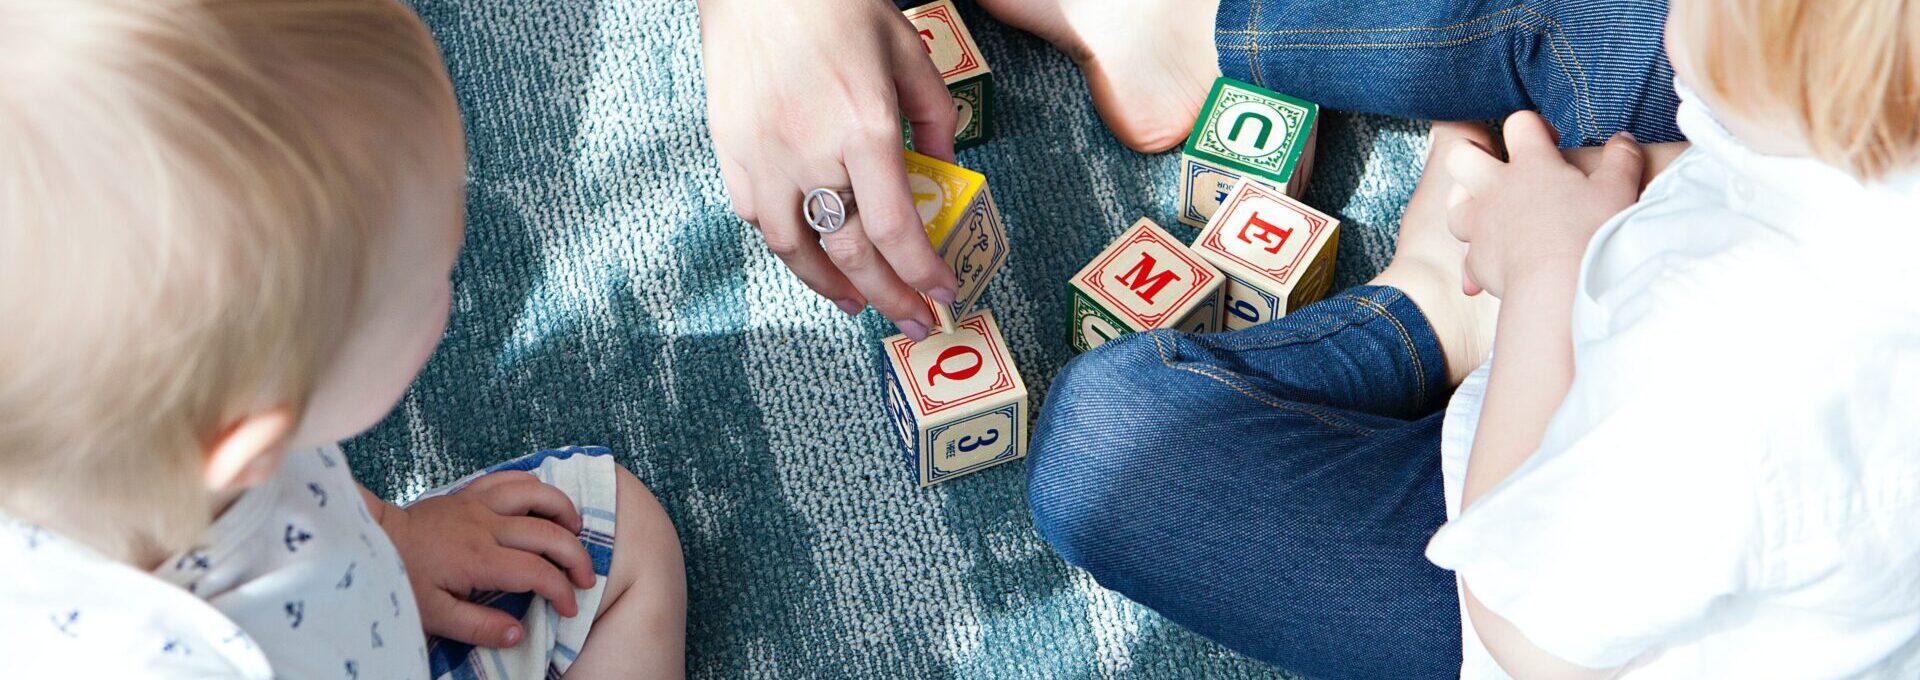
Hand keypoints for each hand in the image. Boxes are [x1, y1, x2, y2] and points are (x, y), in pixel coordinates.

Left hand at [375, 472, 595, 647]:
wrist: (374, 540)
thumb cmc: (402, 579)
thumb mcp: (434, 616)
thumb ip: (478, 627)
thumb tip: (519, 634)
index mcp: (478, 559)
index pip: (536, 572)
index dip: (561, 591)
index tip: (569, 608)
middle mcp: (485, 526)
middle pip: (548, 532)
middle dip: (576, 556)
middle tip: (587, 578)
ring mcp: (479, 504)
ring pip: (536, 494)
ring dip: (564, 510)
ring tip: (575, 531)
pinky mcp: (470, 492)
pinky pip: (511, 478)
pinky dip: (536, 486)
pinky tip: (544, 502)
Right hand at [701, 0, 960, 339]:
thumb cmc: (834, 5)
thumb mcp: (906, 51)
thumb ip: (933, 116)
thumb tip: (944, 169)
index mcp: (863, 127)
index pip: (896, 230)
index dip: (922, 273)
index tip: (943, 293)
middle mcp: (810, 154)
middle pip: (852, 253)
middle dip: (890, 298)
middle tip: (914, 320)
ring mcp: (763, 158)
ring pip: (797, 250)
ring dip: (833, 287)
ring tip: (860, 302)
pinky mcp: (730, 152)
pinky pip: (758, 220)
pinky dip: (789, 247)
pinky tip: (811, 254)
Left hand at [1445, 112, 1644, 298]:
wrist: (1561, 287)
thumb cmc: (1592, 234)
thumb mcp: (1618, 189)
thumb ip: (1621, 159)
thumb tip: (1623, 139)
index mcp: (1531, 164)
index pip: (1518, 124)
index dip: (1533, 126)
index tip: (1550, 144)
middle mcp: (1496, 189)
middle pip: (1461, 155)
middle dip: (1473, 155)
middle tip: (1497, 168)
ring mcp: (1480, 224)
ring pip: (1454, 204)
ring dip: (1467, 206)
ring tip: (1489, 213)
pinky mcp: (1476, 260)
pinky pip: (1466, 257)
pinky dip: (1476, 261)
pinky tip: (1489, 269)